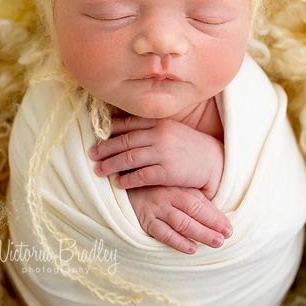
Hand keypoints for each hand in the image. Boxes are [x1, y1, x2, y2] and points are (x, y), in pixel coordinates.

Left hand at [90, 116, 224, 198]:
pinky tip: (118, 183)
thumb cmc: (189, 146)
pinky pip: (142, 176)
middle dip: (106, 148)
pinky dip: (127, 180)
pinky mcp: (168, 172)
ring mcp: (164, 153)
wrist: (213, 161)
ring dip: (111, 164)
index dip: (110, 129)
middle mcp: (160, 135)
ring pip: (129, 158)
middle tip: (92, 154)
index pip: (129, 123)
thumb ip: (151, 127)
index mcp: (159, 122)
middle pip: (125, 141)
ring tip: (98, 170)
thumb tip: (124, 128)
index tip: (96, 134)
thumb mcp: (171, 129)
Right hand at [126, 186, 232, 253]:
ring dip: (200, 233)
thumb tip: (218, 215)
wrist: (124, 183)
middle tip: (226, 236)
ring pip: (181, 222)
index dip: (216, 215)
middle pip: (194, 211)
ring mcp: (156, 208)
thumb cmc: (155, 188)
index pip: (201, 202)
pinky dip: (178, 241)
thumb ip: (193, 197)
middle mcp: (169, 196)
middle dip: (212, 224)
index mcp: (179, 187)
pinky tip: (191, 249)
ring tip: (215, 243)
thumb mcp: (174, 186)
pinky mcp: (145, 220)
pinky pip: (163, 233)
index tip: (229, 227)